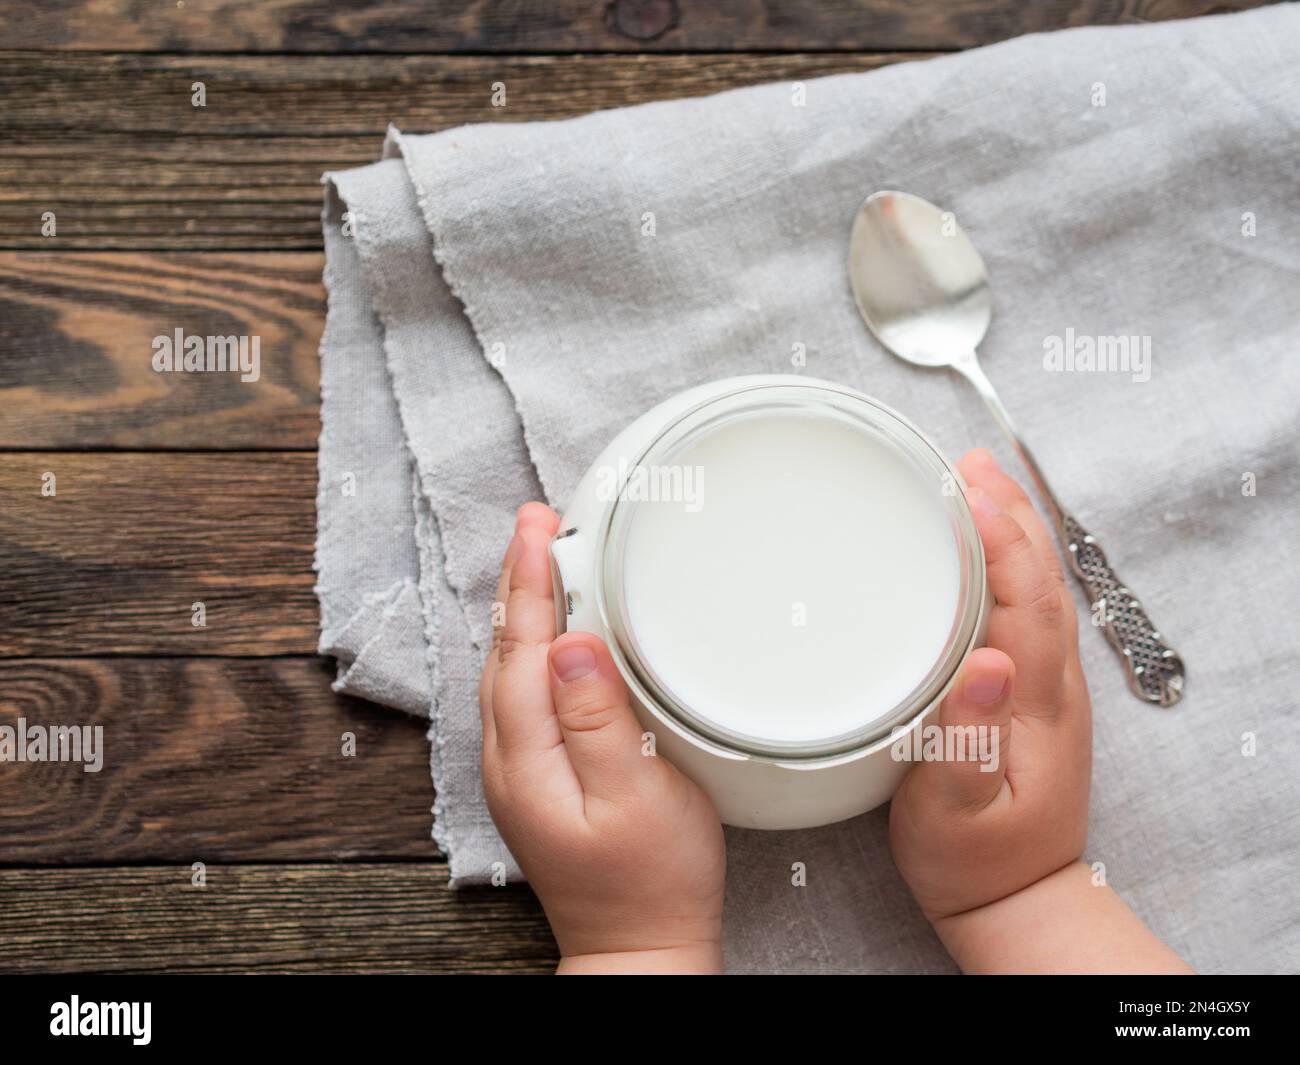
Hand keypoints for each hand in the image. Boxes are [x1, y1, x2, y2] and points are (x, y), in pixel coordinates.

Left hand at [479, 503, 726, 973]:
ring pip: (510, 667)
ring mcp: (519, 769)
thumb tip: (570, 645)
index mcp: (528, 758)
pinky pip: (525, 690)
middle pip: (504, 649)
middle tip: (540, 522)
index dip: (528, 579)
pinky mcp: (539, 774)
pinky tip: (555, 631)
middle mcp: (509, 759)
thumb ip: (597, 720)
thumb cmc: (652, 882)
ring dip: (524, 608)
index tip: (536, 525)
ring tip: (545, 558)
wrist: (640, 946)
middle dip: (519, 579)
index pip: (519, 646)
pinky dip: (535, 644)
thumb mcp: (639, 797)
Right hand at [890, 450, 1189, 973]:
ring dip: (1013, 529)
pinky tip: (983, 552)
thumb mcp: (957, 810)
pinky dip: (1008, 565)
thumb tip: (989, 664)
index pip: (1029, 598)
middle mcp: (1050, 684)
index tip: (968, 489)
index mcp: (1034, 701)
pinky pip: (1026, 610)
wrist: (1013, 897)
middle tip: (968, 461)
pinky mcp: (1028, 695)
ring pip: (1038, 589)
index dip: (1002, 538)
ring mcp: (1045, 688)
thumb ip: (969, 741)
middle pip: (1041, 578)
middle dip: (1010, 512)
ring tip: (978, 482)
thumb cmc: (973, 857)